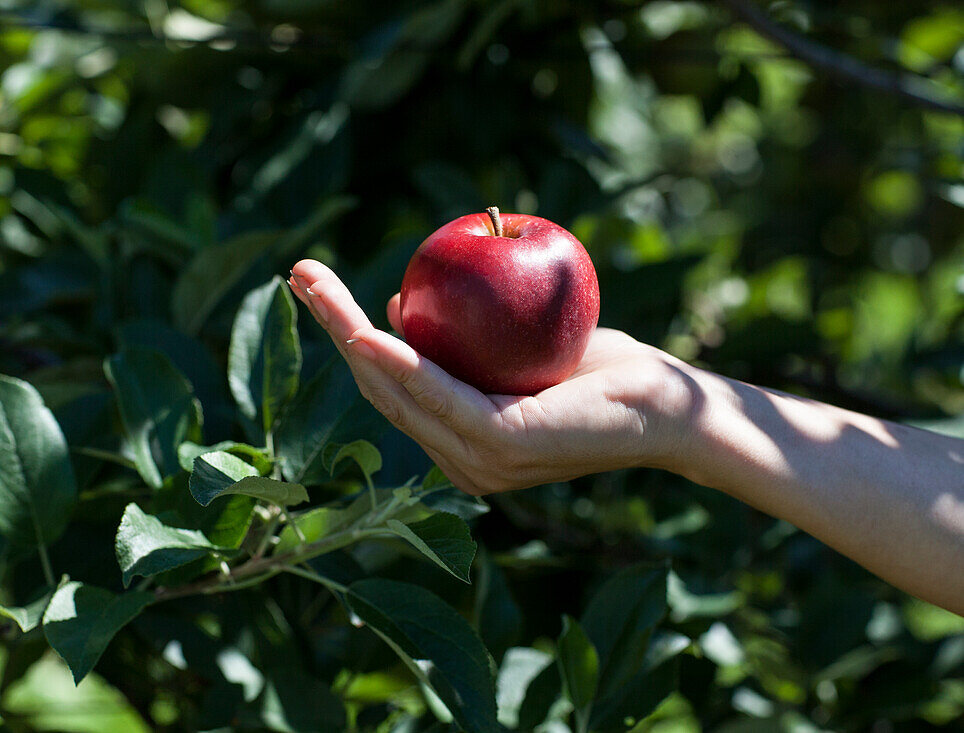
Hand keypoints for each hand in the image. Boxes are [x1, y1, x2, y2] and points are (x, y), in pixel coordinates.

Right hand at [288, 260, 697, 494]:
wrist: (669, 407)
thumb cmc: (601, 369)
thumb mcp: (519, 341)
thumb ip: (466, 333)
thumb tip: (412, 297)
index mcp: (457, 444)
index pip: (390, 387)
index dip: (348, 336)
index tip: (319, 288)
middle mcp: (457, 461)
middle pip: (378, 386)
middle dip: (331, 327)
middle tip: (299, 274)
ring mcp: (475, 461)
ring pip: (395, 388)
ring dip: (347, 334)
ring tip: (313, 285)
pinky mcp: (499, 446)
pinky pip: (436, 395)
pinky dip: (399, 361)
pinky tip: (366, 329)